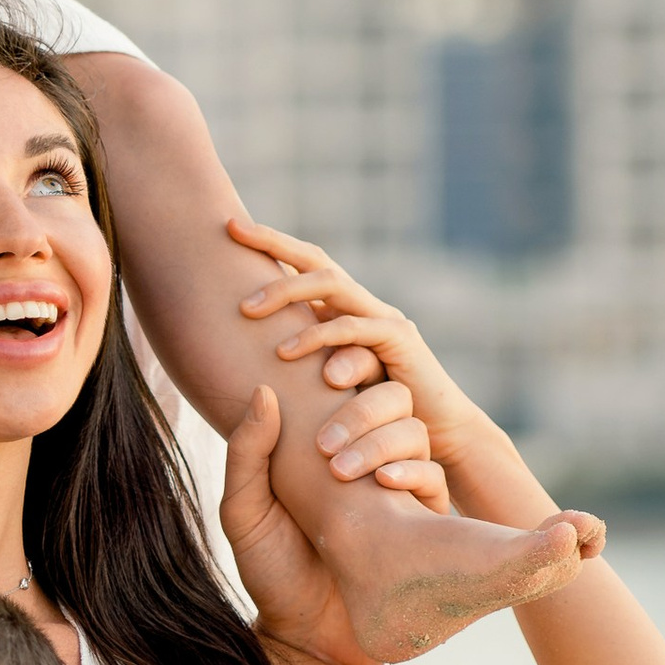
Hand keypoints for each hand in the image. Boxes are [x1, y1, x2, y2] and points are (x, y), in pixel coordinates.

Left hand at [220, 386, 396, 664]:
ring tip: (345, 471)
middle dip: (362, 407)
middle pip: (388, 398)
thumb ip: (247, 454)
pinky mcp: (423, 521)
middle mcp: (364, 459)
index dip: (338, 371)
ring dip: (382, 439)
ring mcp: (397, 487)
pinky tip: (385, 484)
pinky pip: (434, 478)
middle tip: (325, 441)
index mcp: (323, 448)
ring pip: (413, 431)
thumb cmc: (271, 571)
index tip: (314, 381)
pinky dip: (413, 472)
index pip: (344, 389)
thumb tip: (263, 391)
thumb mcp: (245, 512)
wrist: (305, 635)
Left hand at [226, 215, 477, 485]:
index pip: (303, 263)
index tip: (229, 227)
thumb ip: (298, 364)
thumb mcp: (324, 384)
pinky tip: (285, 352)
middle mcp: (363, 304)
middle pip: (316, 260)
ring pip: (332, 285)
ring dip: (285, 292)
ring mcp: (383, 317)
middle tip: (232, 234)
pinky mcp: (400, 340)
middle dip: (273, 243)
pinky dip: (319, 336)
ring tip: (247, 310)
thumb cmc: (372, 416)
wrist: (436, 437)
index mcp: (343, 309)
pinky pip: (354, 328)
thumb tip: (245, 354)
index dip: (268, 242)